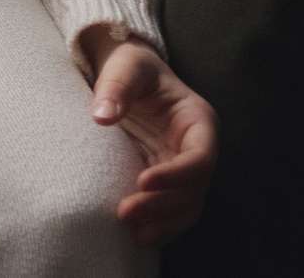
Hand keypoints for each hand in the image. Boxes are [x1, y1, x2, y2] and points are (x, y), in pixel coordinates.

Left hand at [82, 30, 216, 246]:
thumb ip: (116, 88)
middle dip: (163, 205)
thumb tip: (102, 116)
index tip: (143, 181)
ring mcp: (182, 169)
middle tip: (126, 212)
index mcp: (198, 121)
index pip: (200, 157)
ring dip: (164, 224)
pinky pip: (171, 212)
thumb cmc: (131, 67)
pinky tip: (136, 236)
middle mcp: (196, 150)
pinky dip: (159, 227)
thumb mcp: (126, 67)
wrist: (126, 77)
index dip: (177, 175)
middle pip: (194, 189)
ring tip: (134, 234)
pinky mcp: (165, 182)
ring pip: (187, 208)